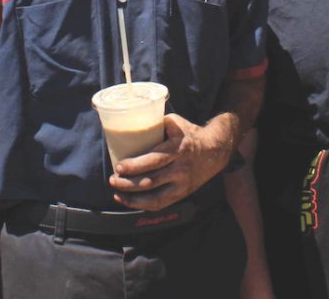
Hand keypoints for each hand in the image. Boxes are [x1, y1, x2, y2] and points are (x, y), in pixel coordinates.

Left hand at [107, 113, 229, 211]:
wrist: (215, 150)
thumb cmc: (189, 134)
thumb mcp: (176, 123)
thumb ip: (156, 124)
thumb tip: (130, 126)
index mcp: (178, 149)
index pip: (154, 160)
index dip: (135, 166)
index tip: (119, 166)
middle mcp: (181, 168)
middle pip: (151, 181)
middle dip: (129, 183)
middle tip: (113, 179)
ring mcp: (182, 184)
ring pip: (154, 197)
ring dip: (132, 197)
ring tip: (116, 191)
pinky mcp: (181, 194)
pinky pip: (160, 204)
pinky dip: (142, 205)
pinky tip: (127, 200)